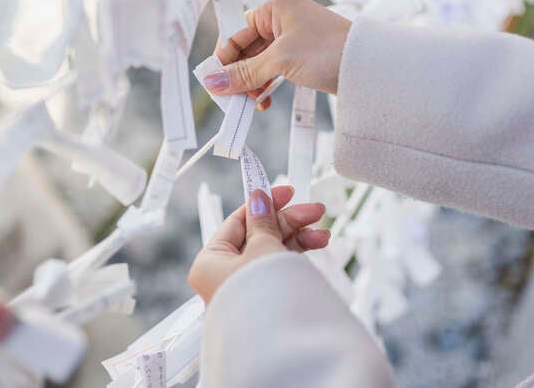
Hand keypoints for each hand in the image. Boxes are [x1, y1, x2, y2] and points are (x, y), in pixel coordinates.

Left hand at [188, 185, 329, 304]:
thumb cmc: (260, 295)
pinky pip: (279, 267)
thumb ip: (263, 220)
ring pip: (272, 251)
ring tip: (322, 234)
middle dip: (289, 222)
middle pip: (258, 235)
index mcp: (210, 261)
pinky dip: (297, 256)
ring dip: (298, 238)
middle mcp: (224, 275)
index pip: (238, 222)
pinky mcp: (264, 297)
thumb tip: (259, 198)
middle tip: (315, 210)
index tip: (287, 192)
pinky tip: (316, 246)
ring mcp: (245, 287)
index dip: (264, 203)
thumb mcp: (263, 247)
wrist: (277, 341)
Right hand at [204, 0, 351, 108]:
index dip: (223, 58)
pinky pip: (271, 69)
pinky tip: (263, 100)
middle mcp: (279, 16)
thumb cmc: (327, 51)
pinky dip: (265, 84)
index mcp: (272, 5)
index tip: (214, 82)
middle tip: (232, 99)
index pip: (235, 31)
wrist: (367, 66)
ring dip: (251, 83)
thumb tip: (213, 82)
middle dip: (238, 75)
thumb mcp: (280, 61)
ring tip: (251, 103)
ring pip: (257, 61)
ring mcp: (289, 36)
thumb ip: (244, 73)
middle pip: (244, 48)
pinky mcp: (298, 54)